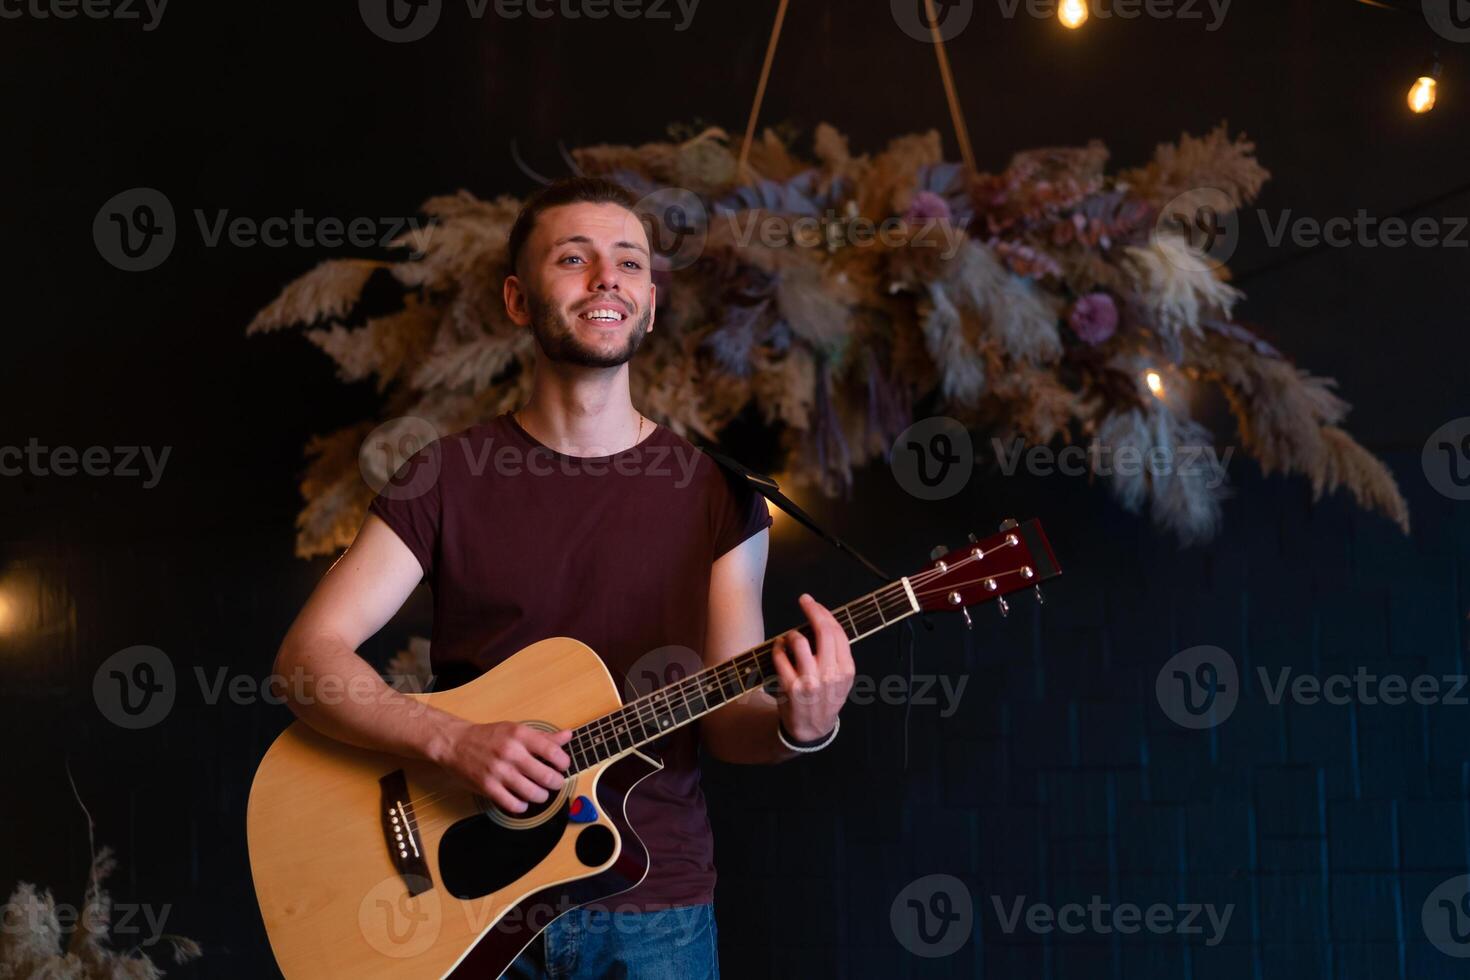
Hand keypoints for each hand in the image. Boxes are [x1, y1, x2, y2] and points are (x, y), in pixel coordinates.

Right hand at [435, 720, 571, 813]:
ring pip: (533, 793)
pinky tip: (522, 801)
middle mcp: (511, 753)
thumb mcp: (516, 729)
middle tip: (554, 783)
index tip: (561, 766)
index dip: (563, 763)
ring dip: (541, 796)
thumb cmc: (488, 736)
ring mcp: (499, 771)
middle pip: (547, 776)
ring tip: (539, 792)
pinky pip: (513, 805)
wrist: (455, 743)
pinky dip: (522, 806)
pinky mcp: (488, 787)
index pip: (554, 752)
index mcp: (520, 735)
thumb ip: (543, 736)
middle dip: (556, 783)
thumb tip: (567, 736)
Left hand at [770, 593, 855, 742]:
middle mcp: (831, 674)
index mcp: (846, 670)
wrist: (813, 729)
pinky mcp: (792, 688)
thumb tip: (822, 621)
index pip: (838, 632)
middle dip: (812, 610)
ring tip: (790, 637)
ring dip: (792, 634)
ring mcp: (811, 681)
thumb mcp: (842, 679)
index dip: (824, 613)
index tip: (814, 603)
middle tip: (804, 601)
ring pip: (800, 641)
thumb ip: (837, 654)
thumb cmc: (826, 698)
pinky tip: (779, 648)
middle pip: (823, 631)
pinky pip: (781, 657)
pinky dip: (778, 648)